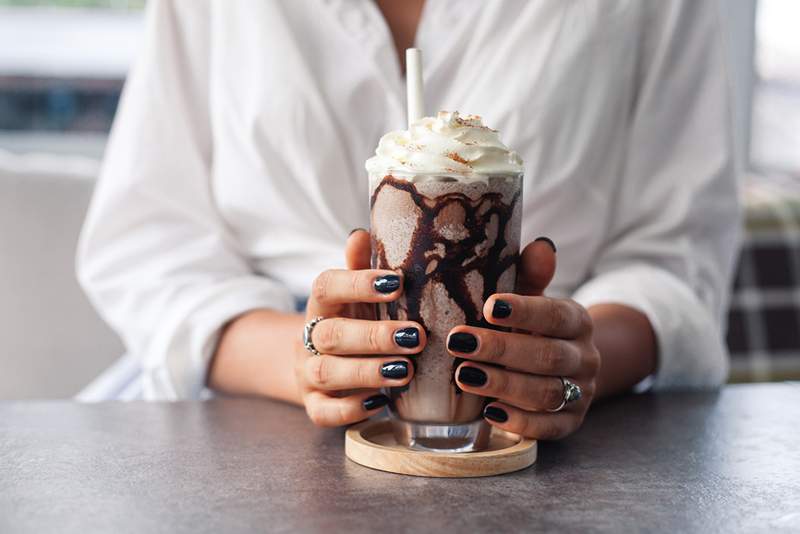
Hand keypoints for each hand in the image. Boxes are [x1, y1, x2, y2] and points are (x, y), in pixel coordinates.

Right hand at [296, 230, 426, 426]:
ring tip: (406, 371)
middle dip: (374, 336)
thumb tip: (362, 233)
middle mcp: (309, 338)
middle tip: (416, 337)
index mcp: (322, 304)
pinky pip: (324, 413)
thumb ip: (361, 266)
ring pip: (327, 373)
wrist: (317, 362)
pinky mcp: (314, 405)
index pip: (326, 287)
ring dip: (367, 372)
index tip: (397, 281)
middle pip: (330, 335)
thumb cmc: (351, 320)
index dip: (358, 283)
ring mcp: (308, 373)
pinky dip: (351, 409)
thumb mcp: (356, 294)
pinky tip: (381, 402)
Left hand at [447, 238, 599, 439]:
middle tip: (459, 342)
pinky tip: (489, 412)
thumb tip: (541, 245)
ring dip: (504, 385)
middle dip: (502, 350)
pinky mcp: (571, 422)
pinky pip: (549, 427)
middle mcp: (586, 357)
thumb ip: (531, 274)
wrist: (564, 367)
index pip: (557, 315)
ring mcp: (581, 393)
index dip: (525, 311)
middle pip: (548, 357)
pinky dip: (520, 421)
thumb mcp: (532, 297)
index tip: (489, 306)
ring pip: (547, 393)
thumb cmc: (533, 326)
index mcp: (577, 321)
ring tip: (465, 375)